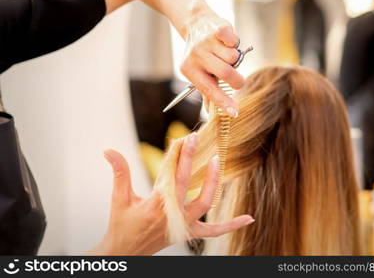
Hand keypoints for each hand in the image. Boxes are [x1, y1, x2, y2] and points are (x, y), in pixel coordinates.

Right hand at [87, 134, 253, 254]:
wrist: (126, 253)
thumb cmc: (121, 225)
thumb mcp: (119, 198)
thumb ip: (119, 172)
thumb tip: (108, 150)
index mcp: (154, 204)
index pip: (167, 172)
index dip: (175, 153)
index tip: (181, 136)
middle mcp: (172, 214)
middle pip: (186, 182)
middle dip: (190, 158)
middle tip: (195, 138)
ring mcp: (183, 225)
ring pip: (204, 202)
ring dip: (212, 181)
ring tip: (216, 161)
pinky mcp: (188, 233)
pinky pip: (214, 230)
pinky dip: (231, 225)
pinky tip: (249, 218)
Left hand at [180, 12, 243, 117]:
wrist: (196, 23)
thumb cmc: (201, 54)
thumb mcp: (199, 72)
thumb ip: (207, 91)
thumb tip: (211, 113)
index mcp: (189, 70)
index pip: (209, 90)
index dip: (223, 102)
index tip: (234, 112)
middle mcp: (196, 56)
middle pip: (226, 73)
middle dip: (237, 80)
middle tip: (237, 81)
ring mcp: (206, 42)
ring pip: (233, 58)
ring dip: (234, 59)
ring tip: (225, 54)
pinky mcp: (217, 29)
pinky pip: (235, 43)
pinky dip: (235, 44)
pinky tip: (227, 42)